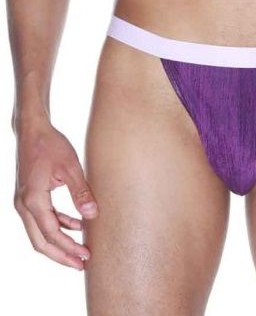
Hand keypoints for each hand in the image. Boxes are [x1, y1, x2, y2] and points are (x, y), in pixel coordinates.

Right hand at [14, 118, 98, 269]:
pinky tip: (76, 225)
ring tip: (80, 249)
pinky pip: (41, 220)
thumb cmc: (51, 145)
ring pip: (39, 233)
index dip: (69, 248)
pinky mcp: (28, 197)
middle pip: (41, 242)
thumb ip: (81, 191)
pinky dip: (57, 225)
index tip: (86, 255)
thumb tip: (92, 215)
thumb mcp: (70, 167)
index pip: (51, 234)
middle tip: (82, 264)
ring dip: (59, 243)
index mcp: (33, 200)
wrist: (33, 130)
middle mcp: (24, 205)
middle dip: (61, 255)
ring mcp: (24, 202)